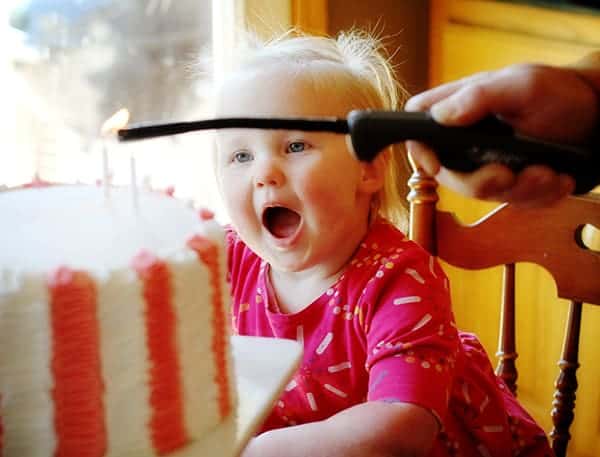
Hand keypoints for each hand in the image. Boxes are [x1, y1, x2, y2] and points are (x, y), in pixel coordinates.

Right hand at [405, 61, 598, 206]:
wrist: (596, 114)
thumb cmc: (557, 92)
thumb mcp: (521, 86)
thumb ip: (479, 97)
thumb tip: (439, 116)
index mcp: (457, 108)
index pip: (417, 130)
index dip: (419, 151)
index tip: (436, 165)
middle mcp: (465, 140)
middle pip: (447, 174)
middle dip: (482, 182)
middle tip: (510, 174)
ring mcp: (486, 163)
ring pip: (485, 194)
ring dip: (521, 190)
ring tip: (551, 173)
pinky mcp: (510, 183)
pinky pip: (514, 203)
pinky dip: (540, 196)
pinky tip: (559, 178)